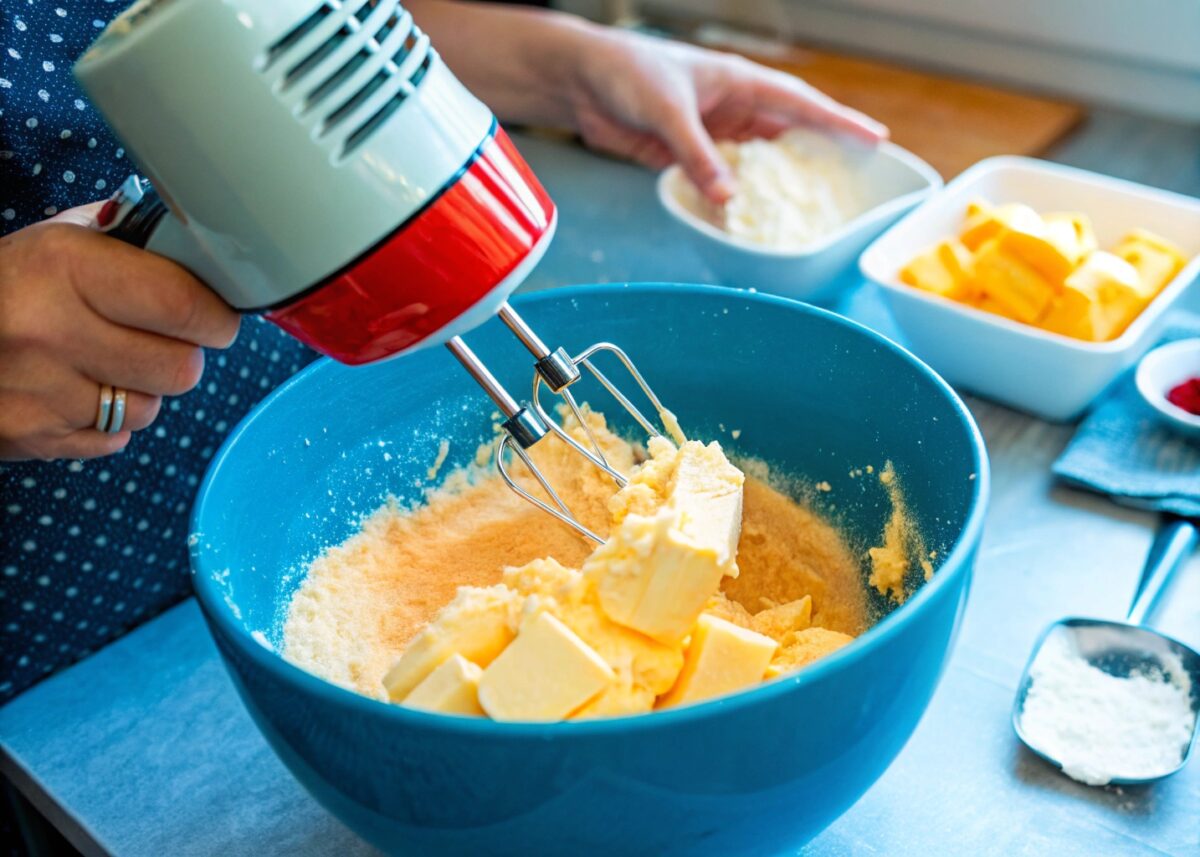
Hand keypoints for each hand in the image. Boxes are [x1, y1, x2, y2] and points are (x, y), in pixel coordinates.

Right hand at [0, 204, 240, 460]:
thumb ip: (122, 242)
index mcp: (63, 267)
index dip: (214, 316)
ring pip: (150, 409)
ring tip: (104, 362)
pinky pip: (113, 440)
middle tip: (159, 340)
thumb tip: (196, 248)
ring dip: (141, 390)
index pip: (183, 306)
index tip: (217, 317)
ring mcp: (39, 392)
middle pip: (180, 369)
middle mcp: (50, 331)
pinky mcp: (31, 438)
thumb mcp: (50, 242)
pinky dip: (106, 420)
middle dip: (181, 354)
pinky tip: (75, 390)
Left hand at [565, 31, 887, 202]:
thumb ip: (697, 155)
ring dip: (774, 186)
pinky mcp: (685, 157)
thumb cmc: (625, 72)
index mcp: (739, 82)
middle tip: (854, 185)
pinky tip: (744, 220)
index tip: (876, 139)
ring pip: (755, 163)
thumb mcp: (667, 111)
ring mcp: (711, 134)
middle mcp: (732, 108)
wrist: (579, 81)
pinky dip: (732, 200)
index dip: (840, 122)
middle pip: (787, 136)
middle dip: (819, 159)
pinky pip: (719, 182)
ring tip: (806, 212)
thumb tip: (728, 197)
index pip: (801, 104)